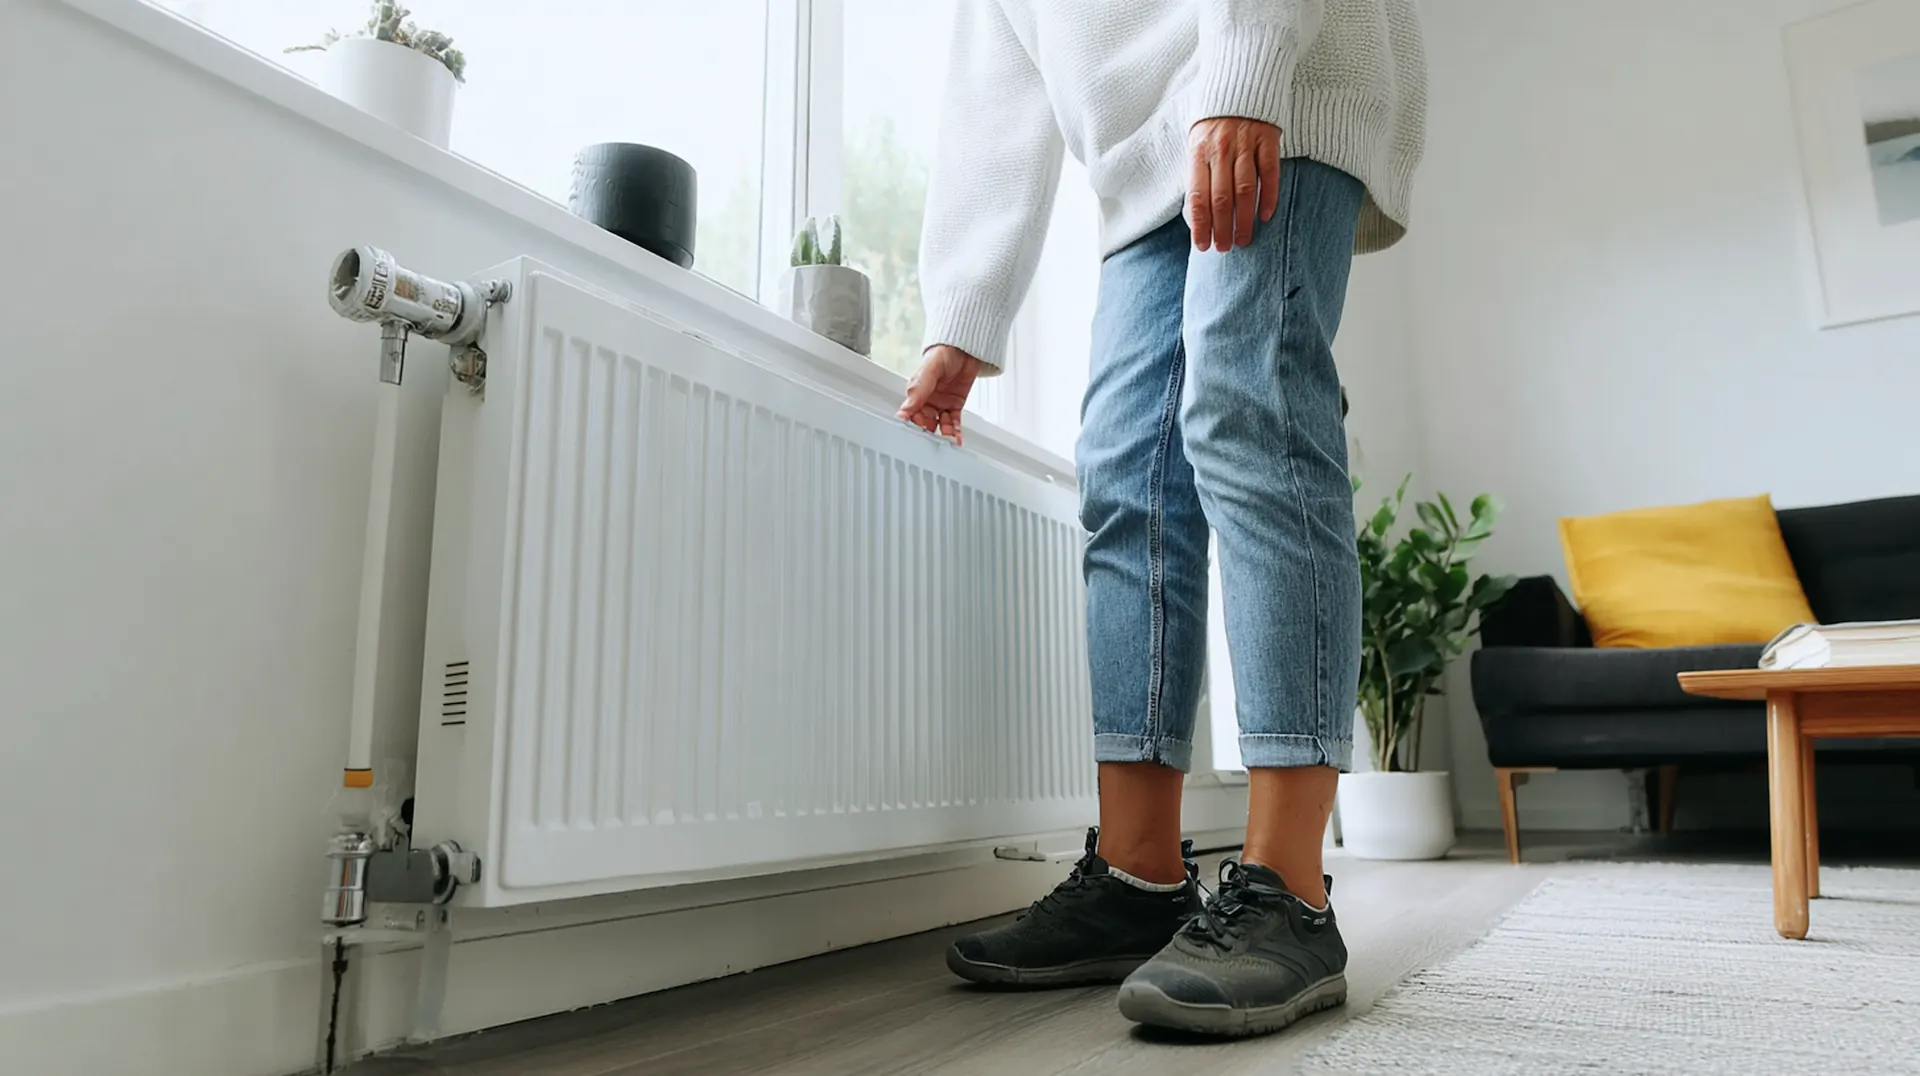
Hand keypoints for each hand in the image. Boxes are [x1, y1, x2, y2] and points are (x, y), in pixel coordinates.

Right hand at [897, 344, 982, 444]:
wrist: (967, 348)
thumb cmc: (945, 352)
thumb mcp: (930, 369)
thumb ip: (919, 388)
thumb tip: (907, 408)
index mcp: (916, 391)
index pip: (910, 413)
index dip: (910, 424)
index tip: (909, 436)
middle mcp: (927, 399)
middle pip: (924, 422)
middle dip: (926, 434)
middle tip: (929, 445)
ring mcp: (941, 403)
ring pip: (939, 425)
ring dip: (942, 436)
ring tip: (945, 445)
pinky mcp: (955, 405)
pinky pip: (954, 422)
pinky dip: (955, 432)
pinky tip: (956, 441)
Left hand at [1187, 117, 1282, 251]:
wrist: (1240, 80)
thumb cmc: (1214, 120)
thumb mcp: (1196, 142)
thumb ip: (1197, 174)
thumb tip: (1196, 216)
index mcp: (1198, 151)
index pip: (1197, 196)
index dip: (1200, 225)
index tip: (1202, 246)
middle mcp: (1221, 148)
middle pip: (1221, 198)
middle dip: (1222, 228)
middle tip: (1225, 249)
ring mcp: (1245, 143)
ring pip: (1245, 189)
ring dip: (1244, 219)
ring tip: (1244, 240)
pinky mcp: (1268, 137)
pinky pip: (1270, 172)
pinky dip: (1269, 196)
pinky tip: (1266, 216)